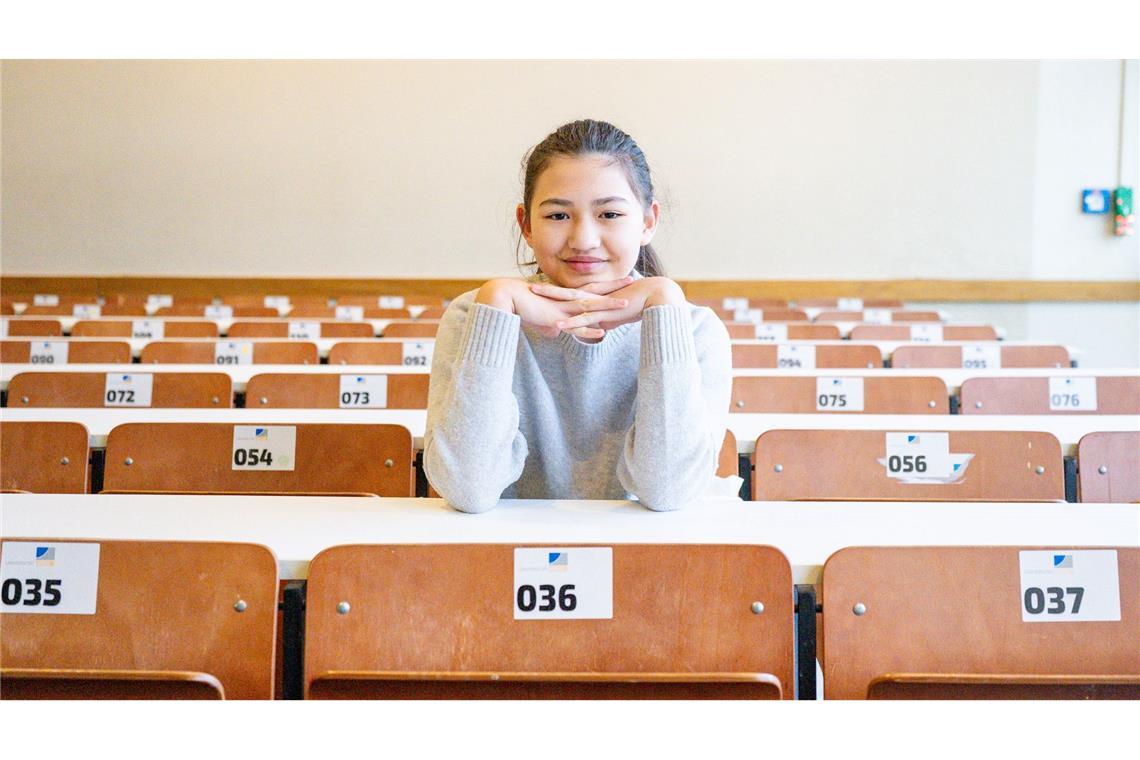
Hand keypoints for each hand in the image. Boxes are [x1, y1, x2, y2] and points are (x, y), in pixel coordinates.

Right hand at [476, 277, 631, 339]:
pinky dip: (589, 331)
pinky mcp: (555, 319)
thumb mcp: (541, 317)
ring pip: (590, 307)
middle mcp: (567, 300)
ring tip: (626, 305)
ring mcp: (562, 308)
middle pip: (595, 292)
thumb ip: (552, 324)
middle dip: (615, 287)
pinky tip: (602, 333)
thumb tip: (556, 332)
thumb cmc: (520, 306)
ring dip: (608, 306)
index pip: (591, 288)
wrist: (504, 297)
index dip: (607, 284)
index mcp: (566, 297)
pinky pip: (575, 326)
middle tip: (633, 279)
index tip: (622, 278)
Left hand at [529, 276, 685, 333]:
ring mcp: (598, 304)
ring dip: (552, 300)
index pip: (572, 292)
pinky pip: (584, 320)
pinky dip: (571, 324)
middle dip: (548, 290)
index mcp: (597, 295)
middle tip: (530, 286)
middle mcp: (595, 297)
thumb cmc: (641, 303)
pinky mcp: (605, 314)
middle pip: (566, 292)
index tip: (543, 288)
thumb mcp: (619, 313)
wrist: (656, 296)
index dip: (557, 291)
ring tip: (534, 296)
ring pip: (570, 302)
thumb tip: (601, 328)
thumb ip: (608, 320)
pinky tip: (558, 327)